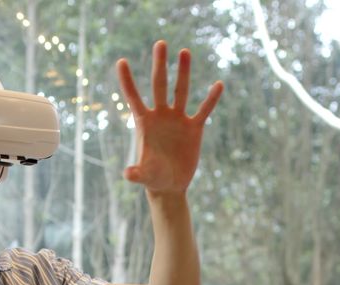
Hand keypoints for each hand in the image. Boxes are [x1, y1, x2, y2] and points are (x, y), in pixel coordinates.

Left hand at [116, 40, 223, 194]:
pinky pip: (204, 110)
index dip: (127, 81)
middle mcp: (161, 116)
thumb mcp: (145, 176)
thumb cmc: (153, 178)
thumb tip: (128, 174)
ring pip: (181, 91)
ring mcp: (178, 120)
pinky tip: (219, 84)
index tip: (121, 61)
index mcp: (144, 123)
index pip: (133, 97)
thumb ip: (136, 173)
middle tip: (160, 43)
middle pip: (159, 85)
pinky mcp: (194, 128)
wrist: (170, 185)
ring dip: (183, 72)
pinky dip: (211, 99)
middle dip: (159, 65)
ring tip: (185, 51)